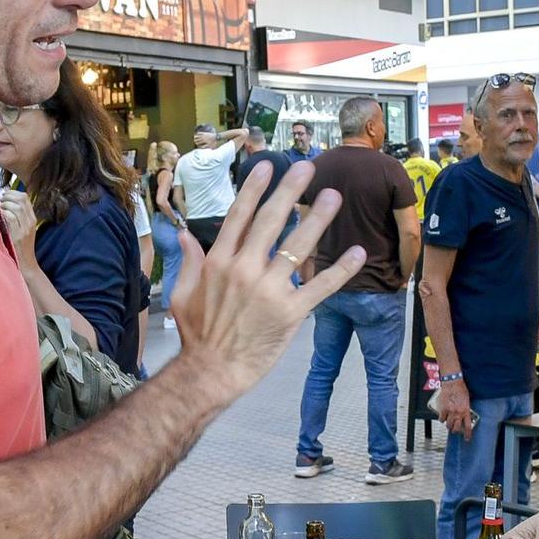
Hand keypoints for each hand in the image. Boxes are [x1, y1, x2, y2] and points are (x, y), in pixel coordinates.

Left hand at [0, 188, 37, 264]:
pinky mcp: (18, 235)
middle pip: (22, 199)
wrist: (27, 264)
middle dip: (9, 196)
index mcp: (32, 219)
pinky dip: (4, 213)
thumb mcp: (23, 230)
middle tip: (0, 199)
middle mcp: (30, 222)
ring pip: (17, 207)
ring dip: (5, 204)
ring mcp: (25, 228)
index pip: (26, 198)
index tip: (5, 195)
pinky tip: (0, 214)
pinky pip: (11, 217)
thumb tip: (6, 204)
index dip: (13, 193)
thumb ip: (18, 217)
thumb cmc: (21, 247)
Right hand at [166, 161, 363, 401]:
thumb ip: (188, 262)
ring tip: (334, 197)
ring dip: (319, 219)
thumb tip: (186, 236)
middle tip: (308, 168)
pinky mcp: (291, 312)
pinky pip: (320, 285)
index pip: (240, 216)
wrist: (212, 371)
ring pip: (298, 246)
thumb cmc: (198, 335)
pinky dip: (341, 269)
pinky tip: (357, 252)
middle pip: (271, 221)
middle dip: (290, 191)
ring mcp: (269, 290)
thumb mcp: (182, 294)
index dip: (255, 189)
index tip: (268, 167)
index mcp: (219, 261)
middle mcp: (245, 269)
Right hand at [437, 379, 473, 437]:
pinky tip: (442, 417)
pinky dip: (442, 419)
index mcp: (466, 411)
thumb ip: (466, 408)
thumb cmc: (460, 389)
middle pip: (456, 428)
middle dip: (455, 430)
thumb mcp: (467, 400)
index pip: (468, 426)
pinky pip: (441, 419)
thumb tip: (465, 414)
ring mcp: (450, 412)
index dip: (467, 434)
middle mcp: (458, 414)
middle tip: (454, 429)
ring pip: (448, 425)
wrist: (452, 383)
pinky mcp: (443, 410)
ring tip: (448, 422)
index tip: (467, 438)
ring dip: (448, 425)